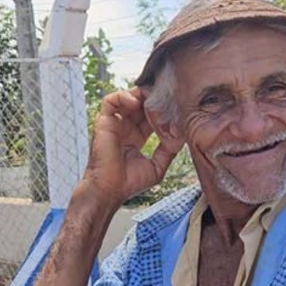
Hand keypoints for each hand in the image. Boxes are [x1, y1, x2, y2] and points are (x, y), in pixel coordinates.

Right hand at [83, 88, 181, 203]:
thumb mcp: (157, 166)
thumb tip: (182, 136)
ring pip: (127, 98)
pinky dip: (123, 96)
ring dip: (140, 95)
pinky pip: (111, 100)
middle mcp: (125, 128)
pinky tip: (135, 102)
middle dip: (153, 98)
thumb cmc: (128, 183)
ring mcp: (114, 124)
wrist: (109, 190)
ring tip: (152, 98)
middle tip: (166, 96)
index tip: (175, 107)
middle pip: (140, 104)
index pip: (150, 116)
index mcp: (136, 137)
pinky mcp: (103, 121)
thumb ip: (169, 150)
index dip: (162, 110)